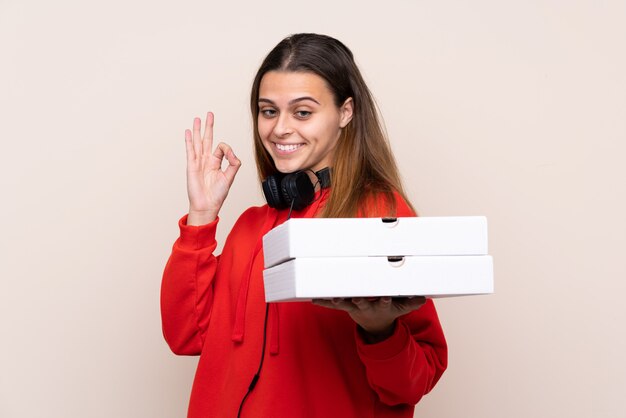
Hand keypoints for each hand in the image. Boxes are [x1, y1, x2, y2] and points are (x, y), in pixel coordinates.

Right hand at [185, 112, 240, 224]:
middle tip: (209, 114)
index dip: (227, 149)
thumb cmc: (217, 195)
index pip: (221, 147)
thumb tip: (232, 152)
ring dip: (198, 130)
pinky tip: (189, 132)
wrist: (207, 205)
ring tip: (197, 119)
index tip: (229, 155)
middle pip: (207, 139)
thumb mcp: (230, 177)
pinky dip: (189, 141)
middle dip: (209, 126)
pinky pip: (190, 150)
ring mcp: (198, 162)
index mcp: (216, 162)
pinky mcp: (191, 166)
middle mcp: (206, 160)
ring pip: (198, 142)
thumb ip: (233, 163)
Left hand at [312, 296, 426, 342]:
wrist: (375, 326)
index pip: (384, 303)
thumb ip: (412, 302)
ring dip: (336, 301)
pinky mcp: (344, 306)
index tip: (385, 297)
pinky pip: (331, 304)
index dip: (385, 300)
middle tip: (354, 298)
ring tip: (329, 298)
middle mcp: (366, 307)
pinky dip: (322, 301)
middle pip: (361, 303)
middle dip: (357, 300)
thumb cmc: (388, 311)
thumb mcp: (401, 308)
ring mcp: (354, 307)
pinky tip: (313, 299)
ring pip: (344, 303)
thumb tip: (424, 297)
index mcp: (380, 306)